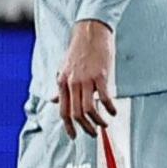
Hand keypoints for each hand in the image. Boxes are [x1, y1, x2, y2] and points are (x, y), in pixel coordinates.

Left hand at [53, 20, 117, 138]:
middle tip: (93, 134)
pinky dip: (109, 108)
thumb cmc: (79, 50)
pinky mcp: (100, 75)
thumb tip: (53, 100)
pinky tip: (113, 111)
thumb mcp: (64, 68)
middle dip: (85, 128)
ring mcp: (85, 79)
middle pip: (76, 113)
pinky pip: (104, 98)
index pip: (63, 111)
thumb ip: (60, 86)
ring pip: (89, 109)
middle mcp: (72, 82)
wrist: (90, 31)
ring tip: (104, 125)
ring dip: (97, 121)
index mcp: (62, 82)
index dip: (68, 126)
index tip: (74, 136)